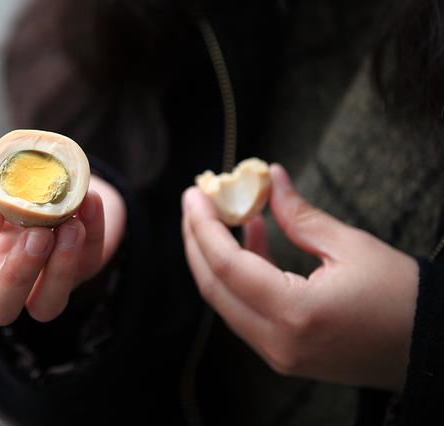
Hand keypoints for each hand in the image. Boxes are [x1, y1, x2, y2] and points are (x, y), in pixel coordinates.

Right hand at [0, 173, 125, 325]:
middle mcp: (1, 281)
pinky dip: (93, 232)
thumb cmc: (15, 186)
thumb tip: (16, 185)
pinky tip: (91, 200)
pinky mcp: (81, 272)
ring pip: (47, 307)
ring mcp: (42, 284)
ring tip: (71, 225)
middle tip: (37, 234)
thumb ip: (1, 182)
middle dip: (19, 274)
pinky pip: (88, 263)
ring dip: (61, 268)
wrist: (59, 181)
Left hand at [181, 164, 417, 390]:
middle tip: (195, 202)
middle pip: (214, 287)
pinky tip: (251, 239)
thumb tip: (270, 177)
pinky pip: (245, 311)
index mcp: (296, 313)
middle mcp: (277, 342)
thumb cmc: (403, 298)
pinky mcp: (282, 354)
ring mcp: (277, 353)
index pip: (227, 266)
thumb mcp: (352, 247)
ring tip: (220, 214)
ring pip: (225, 301)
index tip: (194, 194)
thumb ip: (300, 214)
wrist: (432, 350)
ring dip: (215, 257)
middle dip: (197, 240)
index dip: (204, 226)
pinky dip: (239, 276)